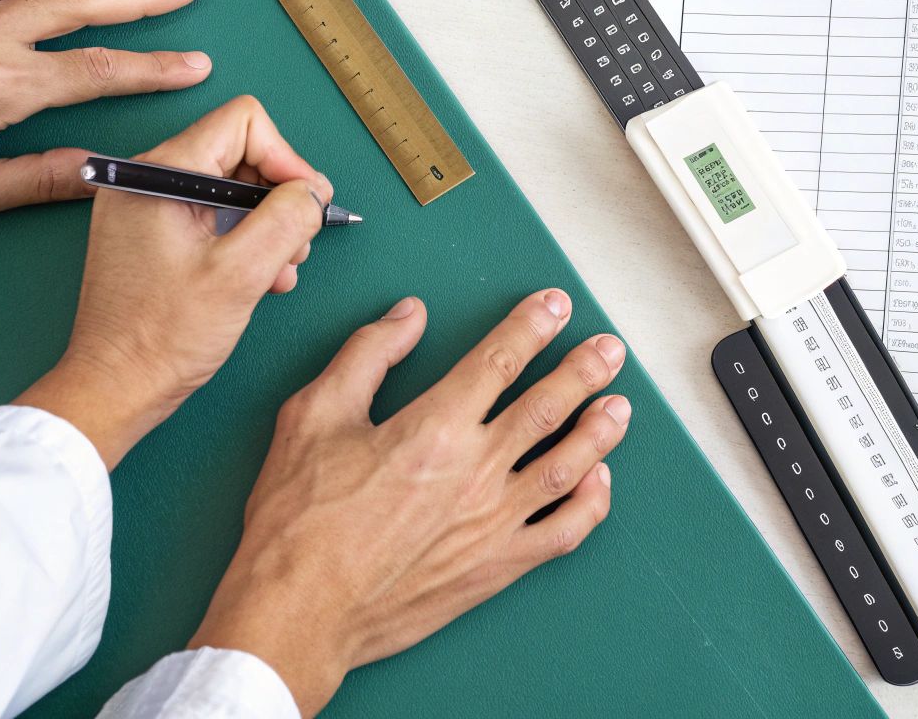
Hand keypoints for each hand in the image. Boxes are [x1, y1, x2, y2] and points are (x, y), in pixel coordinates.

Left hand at [15, 96, 330, 467]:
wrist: (114, 387)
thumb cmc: (161, 338)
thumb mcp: (241, 274)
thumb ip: (286, 218)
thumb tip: (313, 190)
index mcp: (159, 174)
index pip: (244, 123)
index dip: (287, 160)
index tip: (307, 204)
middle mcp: (148, 179)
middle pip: (241, 153)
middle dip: (280, 196)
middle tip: (299, 244)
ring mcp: (148, 207)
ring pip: (232, 188)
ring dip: (269, 224)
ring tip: (283, 269)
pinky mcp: (153, 234)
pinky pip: (213, 216)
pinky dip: (245, 240)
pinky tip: (263, 278)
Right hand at [190, 290, 632, 714]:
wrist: (299, 610)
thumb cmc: (298, 520)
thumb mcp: (313, 415)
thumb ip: (367, 355)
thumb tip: (409, 317)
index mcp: (434, 427)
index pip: (499, 360)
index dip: (532, 326)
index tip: (556, 306)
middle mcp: (475, 471)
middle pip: (547, 406)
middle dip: (583, 370)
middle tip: (608, 349)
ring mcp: (492, 523)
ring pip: (567, 465)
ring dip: (598, 431)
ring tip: (619, 405)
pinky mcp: (496, 567)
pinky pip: (563, 532)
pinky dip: (590, 505)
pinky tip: (598, 482)